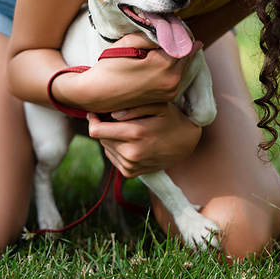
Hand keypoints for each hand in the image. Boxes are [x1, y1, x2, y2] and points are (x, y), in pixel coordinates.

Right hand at [52, 37, 201, 113]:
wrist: (96, 94)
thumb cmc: (109, 67)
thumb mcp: (129, 43)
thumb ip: (152, 34)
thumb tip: (168, 28)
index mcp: (164, 66)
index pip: (182, 41)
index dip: (179, 29)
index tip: (175, 20)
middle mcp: (172, 81)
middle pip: (186, 53)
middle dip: (182, 39)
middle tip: (177, 26)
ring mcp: (170, 91)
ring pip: (184, 65)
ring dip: (180, 51)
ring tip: (173, 38)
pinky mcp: (167, 97)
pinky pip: (178, 75)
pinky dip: (176, 64)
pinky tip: (170, 54)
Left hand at [87, 102, 201, 177]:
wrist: (186, 143)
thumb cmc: (171, 118)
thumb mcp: (159, 105)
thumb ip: (135, 106)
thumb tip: (113, 114)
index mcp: (135, 134)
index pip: (96, 130)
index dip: (92, 119)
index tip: (96, 112)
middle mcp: (130, 153)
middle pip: (100, 138)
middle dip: (104, 126)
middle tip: (117, 117)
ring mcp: (130, 166)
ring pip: (105, 147)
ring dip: (111, 137)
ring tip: (127, 129)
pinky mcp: (131, 173)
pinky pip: (112, 157)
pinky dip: (116, 147)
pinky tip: (130, 141)